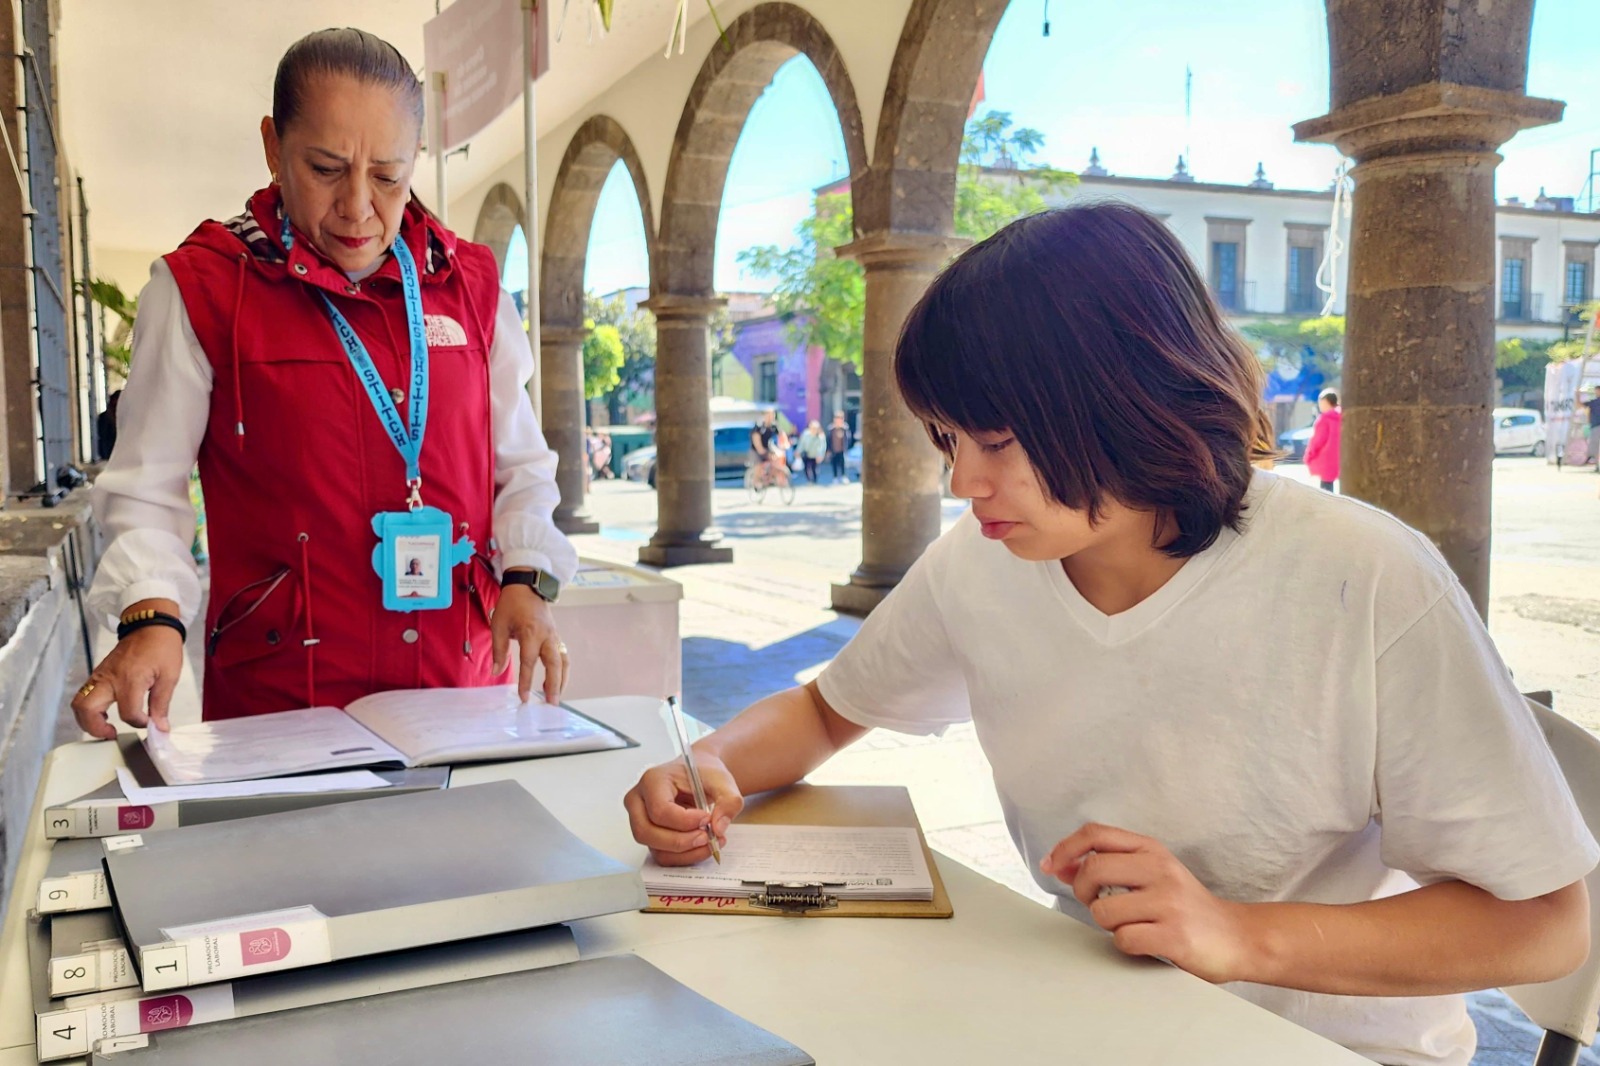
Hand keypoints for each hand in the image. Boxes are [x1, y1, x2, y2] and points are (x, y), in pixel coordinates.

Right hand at [71, 625, 186, 738]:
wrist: (150, 625)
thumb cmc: (162, 647)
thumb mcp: (169, 676)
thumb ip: (162, 704)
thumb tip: (160, 728)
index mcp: (129, 679)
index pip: (127, 713)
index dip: (139, 723)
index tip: (150, 723)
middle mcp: (109, 679)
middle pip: (85, 710)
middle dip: (95, 728)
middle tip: (112, 734)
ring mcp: (99, 676)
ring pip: (79, 703)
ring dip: (87, 720)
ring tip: (106, 726)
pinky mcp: (98, 674)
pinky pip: (84, 694)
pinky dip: (89, 709)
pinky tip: (105, 713)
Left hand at [490, 581, 565, 703]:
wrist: (526, 585)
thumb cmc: (510, 605)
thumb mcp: (498, 625)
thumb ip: (499, 650)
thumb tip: (496, 672)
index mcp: (530, 633)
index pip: (529, 662)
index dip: (526, 682)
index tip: (524, 698)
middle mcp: (547, 636)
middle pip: (555, 665)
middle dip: (554, 685)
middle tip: (552, 703)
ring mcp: (554, 636)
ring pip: (563, 662)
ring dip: (561, 680)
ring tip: (555, 696)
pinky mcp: (556, 636)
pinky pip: (563, 656)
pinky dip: (562, 671)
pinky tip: (557, 681)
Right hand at [623, 751, 744, 865]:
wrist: (699, 776)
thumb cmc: (704, 774)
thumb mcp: (722, 780)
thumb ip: (728, 801)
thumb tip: (718, 829)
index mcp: (652, 780)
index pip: (660, 809)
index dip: (685, 821)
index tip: (707, 818)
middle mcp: (638, 801)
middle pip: (647, 832)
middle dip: (681, 842)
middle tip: (708, 837)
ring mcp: (640, 820)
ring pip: (655, 849)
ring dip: (686, 853)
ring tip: (711, 842)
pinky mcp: (650, 835)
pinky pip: (662, 855)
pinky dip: (685, 857)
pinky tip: (702, 846)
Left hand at [1040, 823, 1254, 983]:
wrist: (1237, 936)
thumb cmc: (1185, 906)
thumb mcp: (1152, 873)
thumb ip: (1110, 865)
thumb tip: (1060, 865)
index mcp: (1151, 849)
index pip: (1095, 834)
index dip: (1065, 848)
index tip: (1051, 866)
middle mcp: (1160, 869)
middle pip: (1093, 869)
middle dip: (1082, 891)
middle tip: (1097, 904)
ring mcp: (1169, 902)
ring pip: (1103, 910)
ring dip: (1108, 924)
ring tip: (1131, 924)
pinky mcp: (1175, 935)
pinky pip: (1124, 939)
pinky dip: (1126, 944)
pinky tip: (1146, 941)